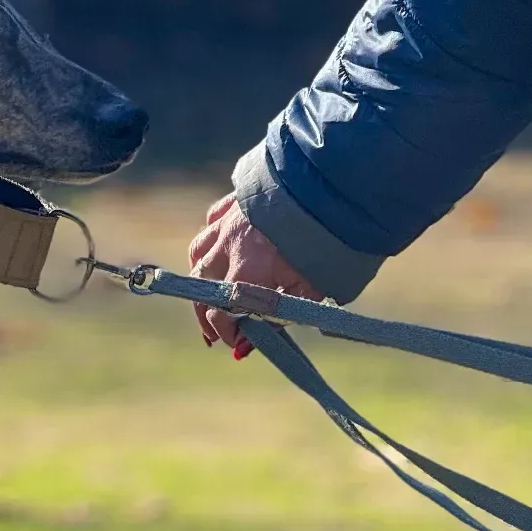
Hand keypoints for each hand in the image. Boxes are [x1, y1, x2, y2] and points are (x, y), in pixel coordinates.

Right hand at [186, 193, 325, 356]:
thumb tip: (258, 337)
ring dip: (201, 277)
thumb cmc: (328, 239)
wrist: (332, 186)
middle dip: (206, 314)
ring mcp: (228, 220)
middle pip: (202, 286)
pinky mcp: (235, 201)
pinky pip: (212, 222)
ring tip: (208, 292)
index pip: (223, 311)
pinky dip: (211, 239)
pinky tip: (219, 247)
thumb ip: (284, 314)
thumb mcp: (313, 287)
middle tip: (214, 333)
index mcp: (248, 269)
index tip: (239, 345)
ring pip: (199, 252)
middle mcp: (229, 245)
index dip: (228, 333)